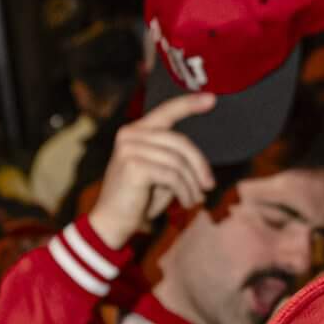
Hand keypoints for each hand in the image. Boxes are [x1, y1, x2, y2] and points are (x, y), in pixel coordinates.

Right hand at [87, 92, 218, 250]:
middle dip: (199, 165)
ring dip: (192, 184)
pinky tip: (186, 203)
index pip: (166, 111)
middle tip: (209, 186)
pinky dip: (184, 191)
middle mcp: (130, 135)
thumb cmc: (138, 201)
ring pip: (178, 162)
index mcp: (136, 131)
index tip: (212, 99)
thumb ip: (177, 162)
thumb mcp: (161, 175)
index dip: (189, 104)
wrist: (111, 224)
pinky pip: (172, 176)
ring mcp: (129, 148)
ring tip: (194, 200)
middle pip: (180, 142)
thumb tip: (204, 170)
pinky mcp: (133, 165)